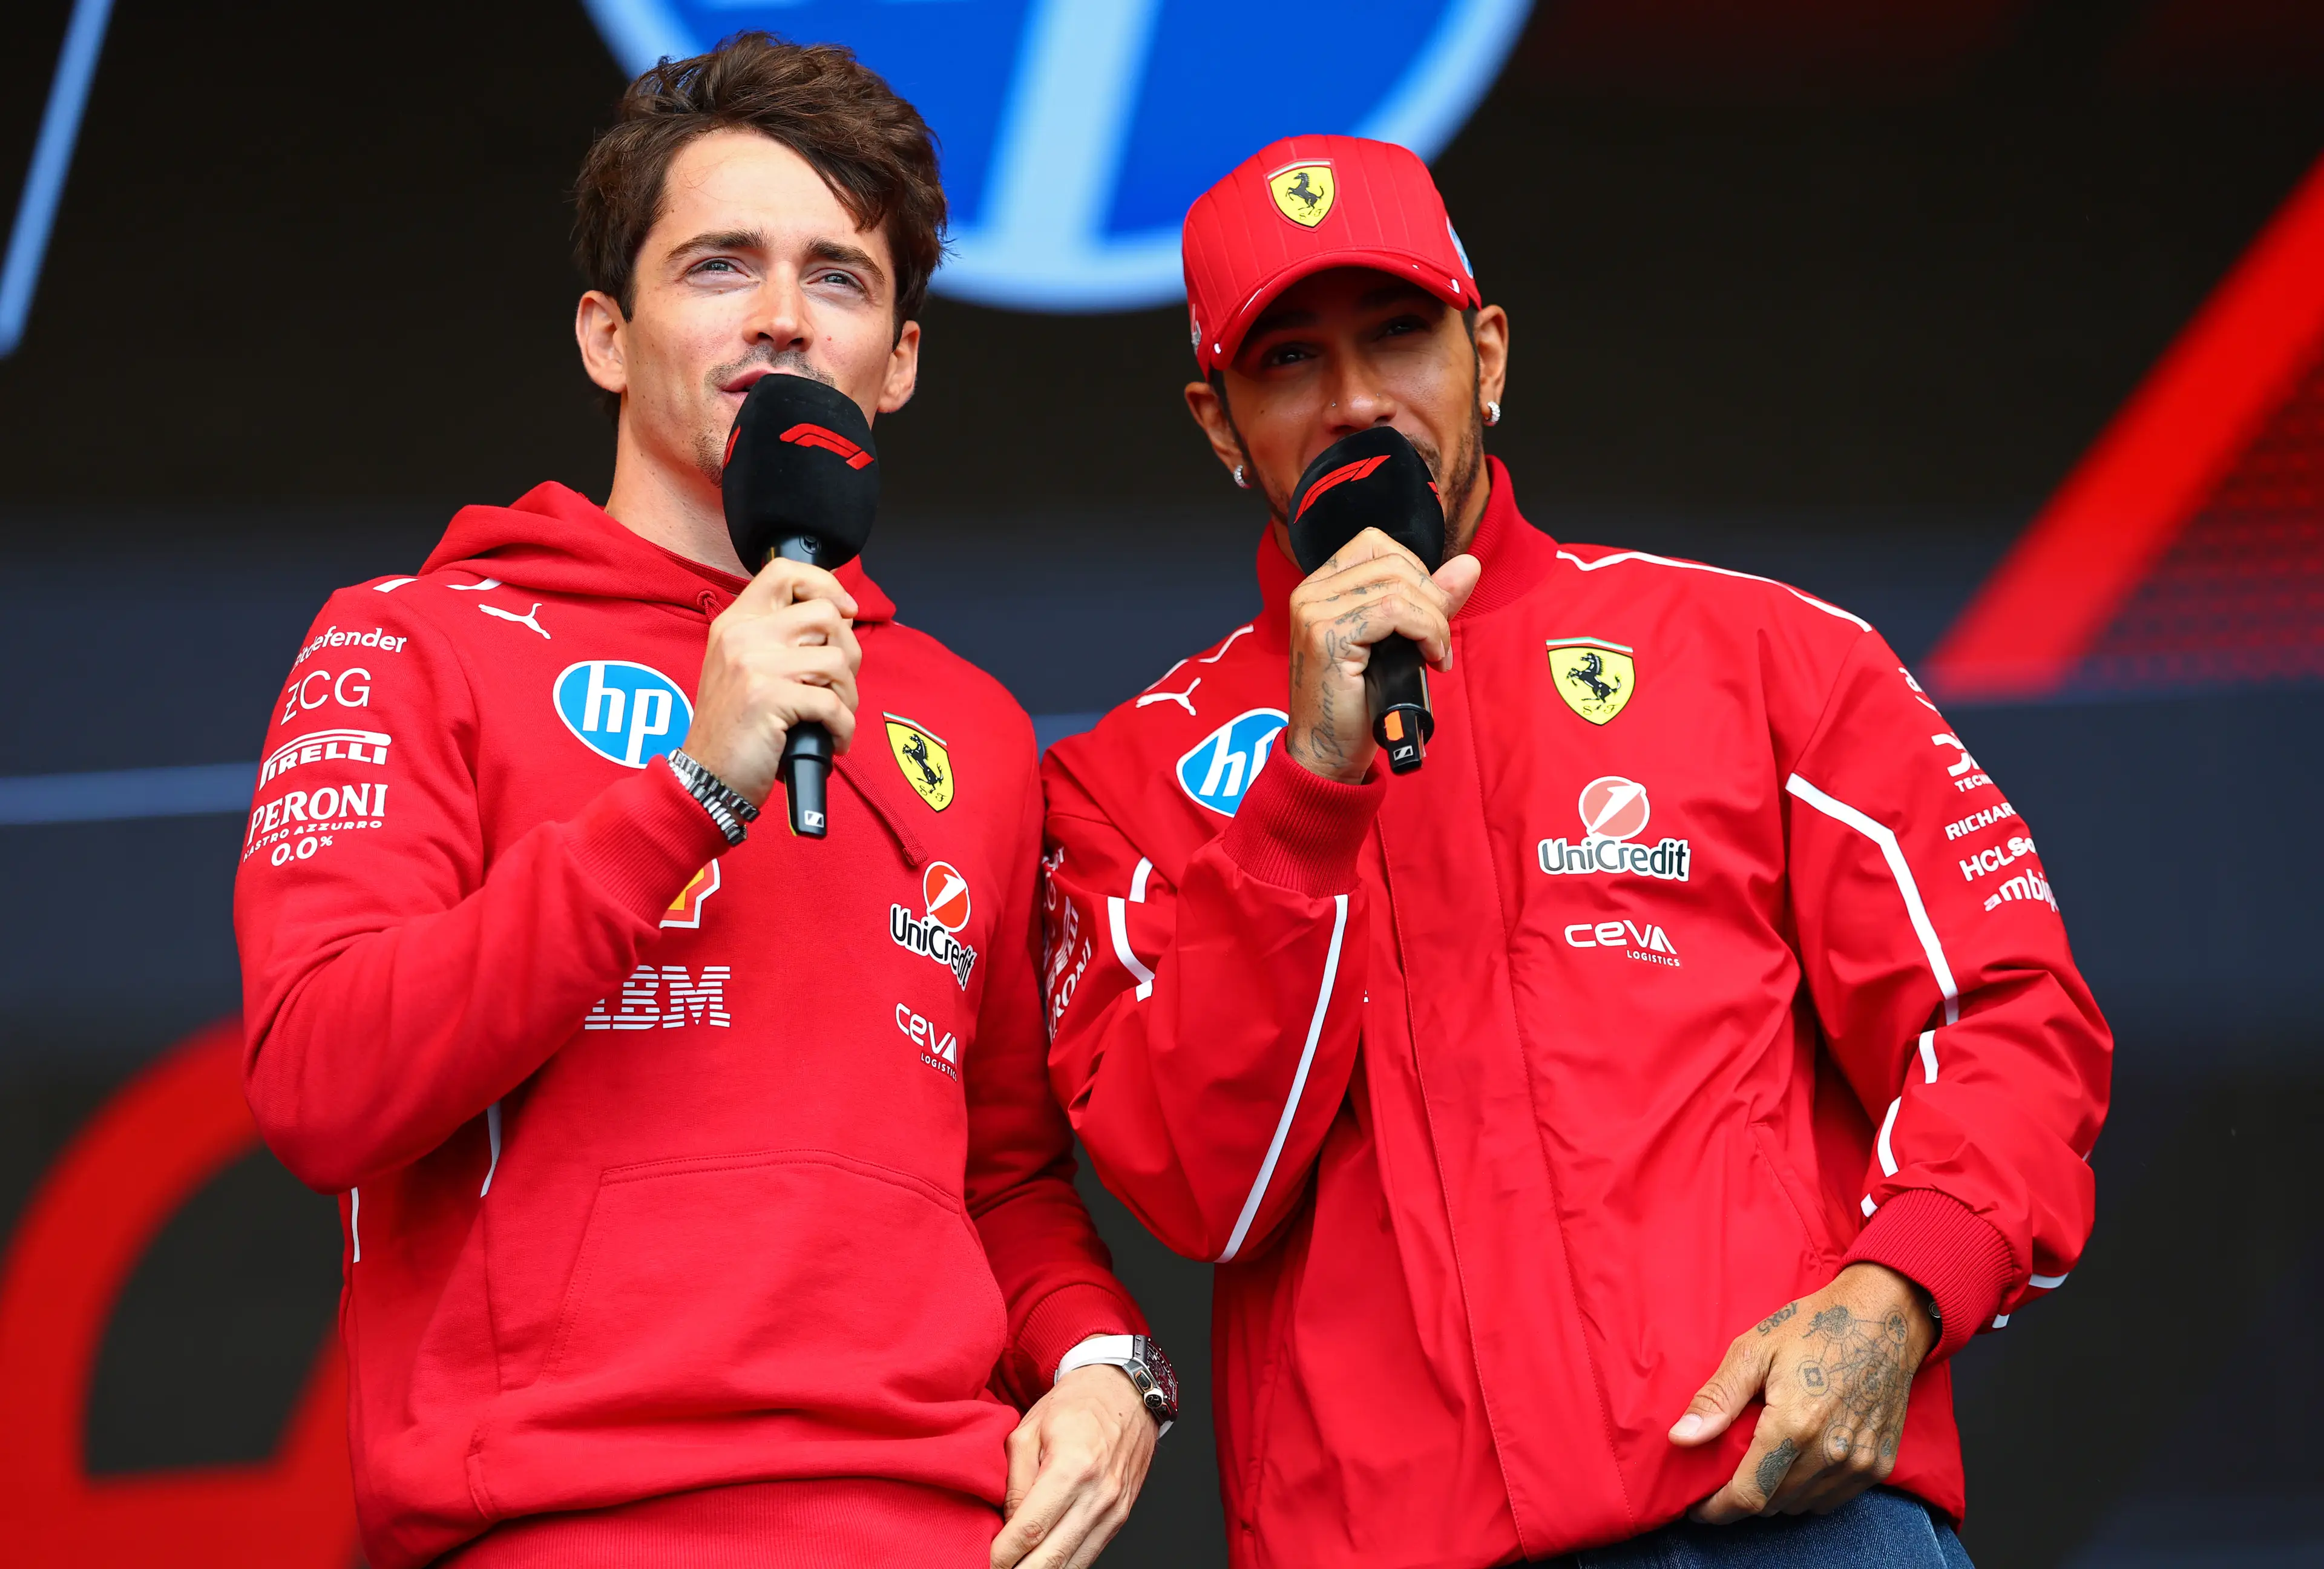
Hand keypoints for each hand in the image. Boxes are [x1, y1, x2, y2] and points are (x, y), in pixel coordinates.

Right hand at [680, 557, 861, 806]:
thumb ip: (779, 639)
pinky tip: (834, 740)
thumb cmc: (736, 730)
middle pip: (824, 613)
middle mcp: (742, 635)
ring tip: (835, 717)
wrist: (708, 778)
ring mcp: (753, 664)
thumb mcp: (745, 669)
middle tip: (839, 685)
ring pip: (836, 659)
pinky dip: (844, 727)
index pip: (784, 572)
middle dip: (849, 651)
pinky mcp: (767, 698)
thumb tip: (840, 617)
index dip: (825, 584)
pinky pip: (832, 704)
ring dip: (849, 695)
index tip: (845, 611)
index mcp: (736, 622)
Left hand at [990, 1365, 1158, 1568]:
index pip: (1030, 1529)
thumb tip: (1006, 1527)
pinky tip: (1042, 1559)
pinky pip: (1089, 1555)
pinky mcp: (1120, 1517)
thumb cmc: (1075, 1404)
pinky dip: (1063, 1564)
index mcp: (1072, 1467)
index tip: (984, 1561)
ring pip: (1073, 1565)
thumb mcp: (1029, 1431)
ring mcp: (1114, 1510)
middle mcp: (1098, 1495)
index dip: (1002, 1555)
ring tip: (1016, 1565)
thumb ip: (1014, 1483)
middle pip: (1052, 1559)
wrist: (1126, 1391)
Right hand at [1283, 528, 1480, 782]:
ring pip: (1398, 585)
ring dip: (1433, 620)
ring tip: (1434, 653)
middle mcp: (1309, 593)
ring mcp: (1313, 612)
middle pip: (1393, 562)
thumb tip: (1469, 565)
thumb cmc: (1357, 705)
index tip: (1428, 614)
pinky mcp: (1326, 636)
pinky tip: (1430, 657)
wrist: (1326, 756)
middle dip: (1432, 598)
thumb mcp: (1396, 644)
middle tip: (1437, 641)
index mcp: (1319, 588)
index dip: (1416, 571)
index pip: (1376, 544)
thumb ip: (1428, 601)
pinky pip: (1395, 611)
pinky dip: (1426, 630)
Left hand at [1669, 1262, 1936, 1521]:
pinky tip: (1796, 1463)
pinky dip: (1808, 1491)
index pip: (1750, 1494)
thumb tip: (1680, 1438)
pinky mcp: (1880, 1465)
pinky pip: (1832, 1499)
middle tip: (1725, 1476)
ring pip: (1801, 1505)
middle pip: (1773, 1504)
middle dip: (1742, 1498)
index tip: (1698, 1508)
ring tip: (1759, 1465)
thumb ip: (1717, 1398)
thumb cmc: (1813, 1327)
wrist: (1884, 1319)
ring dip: (1775, 1496)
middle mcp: (1830, 1453)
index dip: (1718, 1509)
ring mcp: (1859, 1463)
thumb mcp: (1754, 1350)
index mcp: (1794, 1425)